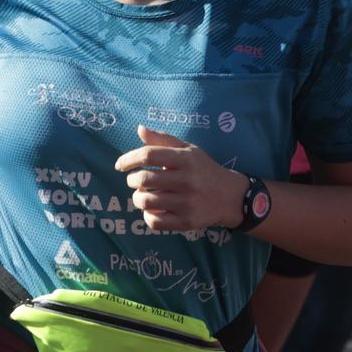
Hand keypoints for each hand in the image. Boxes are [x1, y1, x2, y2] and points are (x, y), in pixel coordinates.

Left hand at [115, 124, 241, 232]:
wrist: (230, 196)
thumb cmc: (203, 169)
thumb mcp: (188, 150)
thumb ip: (163, 139)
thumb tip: (139, 129)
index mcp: (185, 159)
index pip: (149, 155)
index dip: (129, 159)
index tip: (121, 165)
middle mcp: (187, 180)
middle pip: (144, 180)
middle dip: (132, 180)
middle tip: (134, 180)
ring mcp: (187, 202)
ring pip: (146, 202)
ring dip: (137, 198)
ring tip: (142, 195)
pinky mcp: (187, 221)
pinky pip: (155, 222)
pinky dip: (147, 216)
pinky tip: (151, 210)